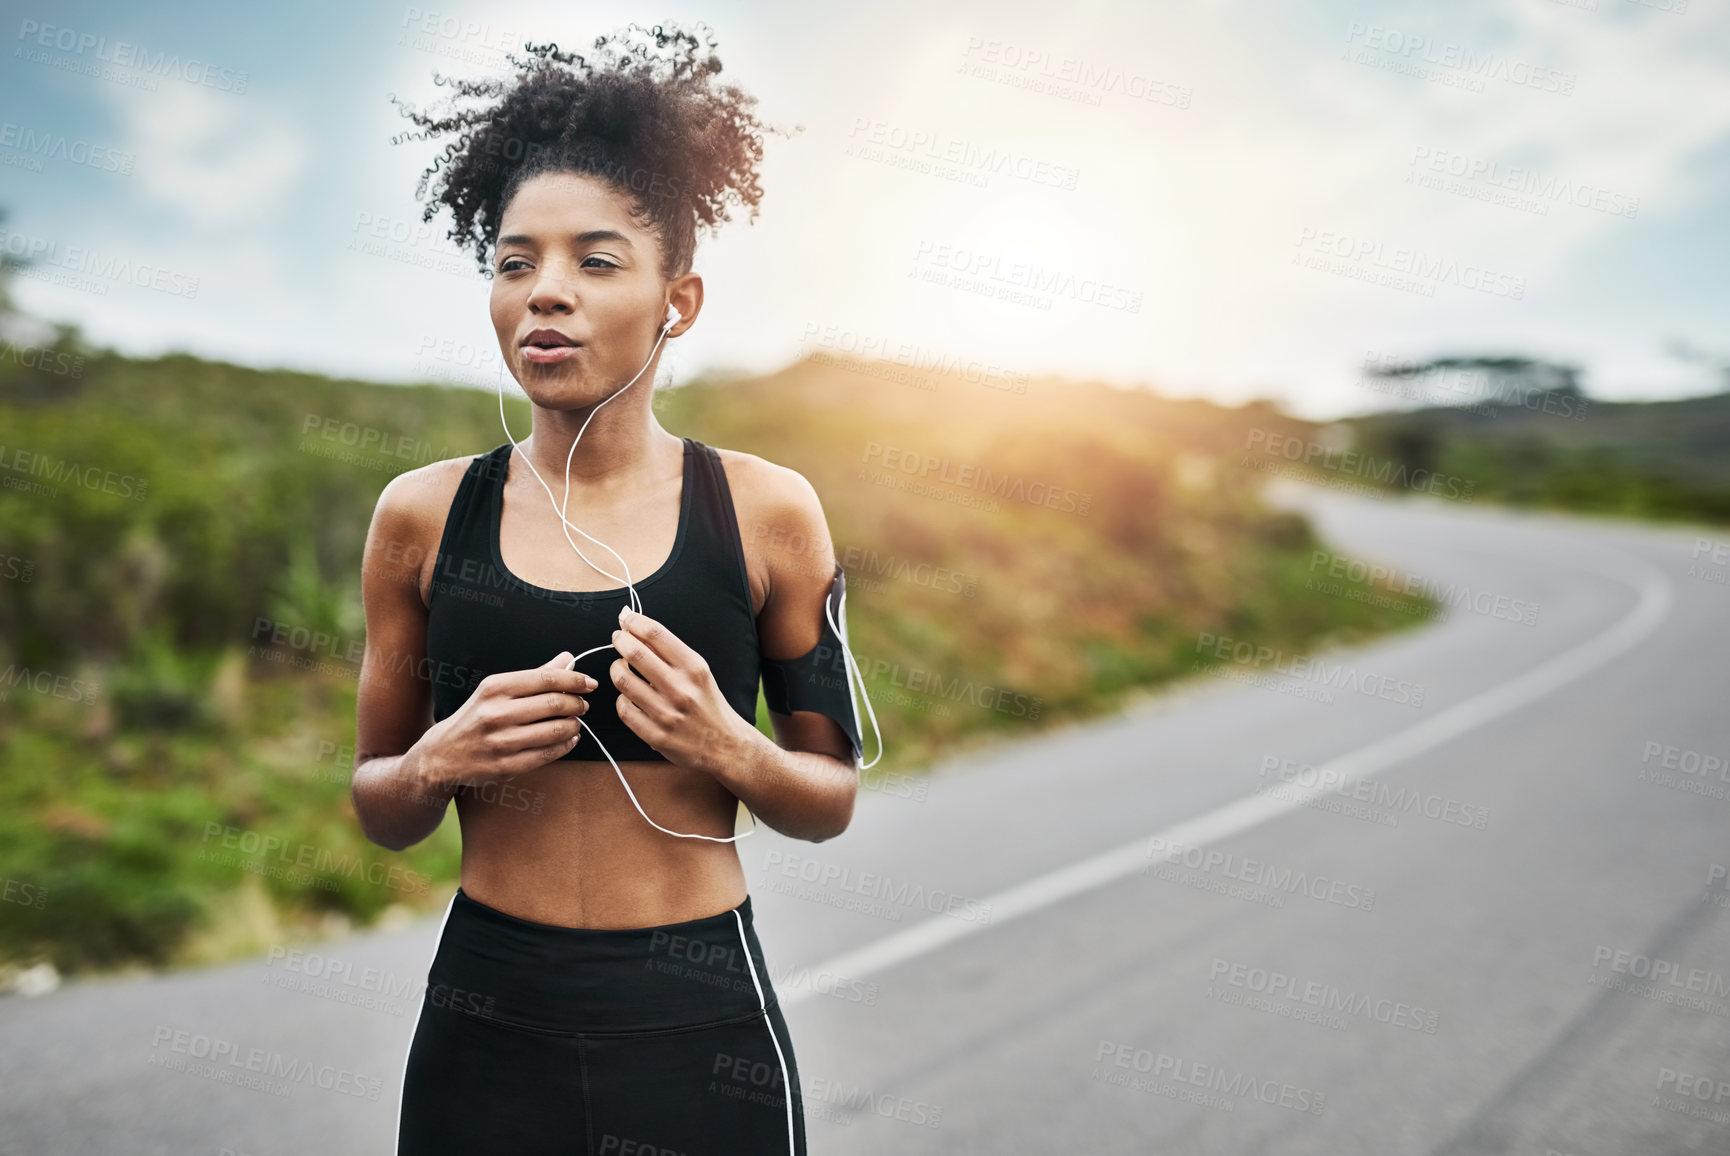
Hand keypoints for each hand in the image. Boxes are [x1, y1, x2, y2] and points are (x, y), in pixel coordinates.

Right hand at [412, 651, 596, 793]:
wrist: (443, 754)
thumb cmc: (477, 716)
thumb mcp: (497, 690)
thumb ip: (535, 675)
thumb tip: (568, 658)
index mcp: (494, 688)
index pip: (546, 678)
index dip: (574, 680)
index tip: (589, 683)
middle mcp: (496, 713)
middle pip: (554, 704)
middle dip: (576, 704)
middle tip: (582, 705)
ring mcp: (500, 741)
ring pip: (555, 730)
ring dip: (573, 725)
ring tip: (575, 722)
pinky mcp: (505, 766)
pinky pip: (548, 754)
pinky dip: (566, 745)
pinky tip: (569, 739)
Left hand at [610, 605, 752, 773]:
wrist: (724, 744)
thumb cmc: (707, 703)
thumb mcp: (699, 672)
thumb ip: (670, 653)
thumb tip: (636, 627)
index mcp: (694, 668)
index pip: (656, 634)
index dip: (634, 620)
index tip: (625, 617)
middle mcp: (680, 689)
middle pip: (635, 652)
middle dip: (620, 639)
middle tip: (618, 637)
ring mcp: (666, 714)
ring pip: (623, 680)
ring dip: (617, 668)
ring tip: (622, 667)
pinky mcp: (654, 735)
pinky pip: (623, 708)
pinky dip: (622, 698)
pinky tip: (629, 696)